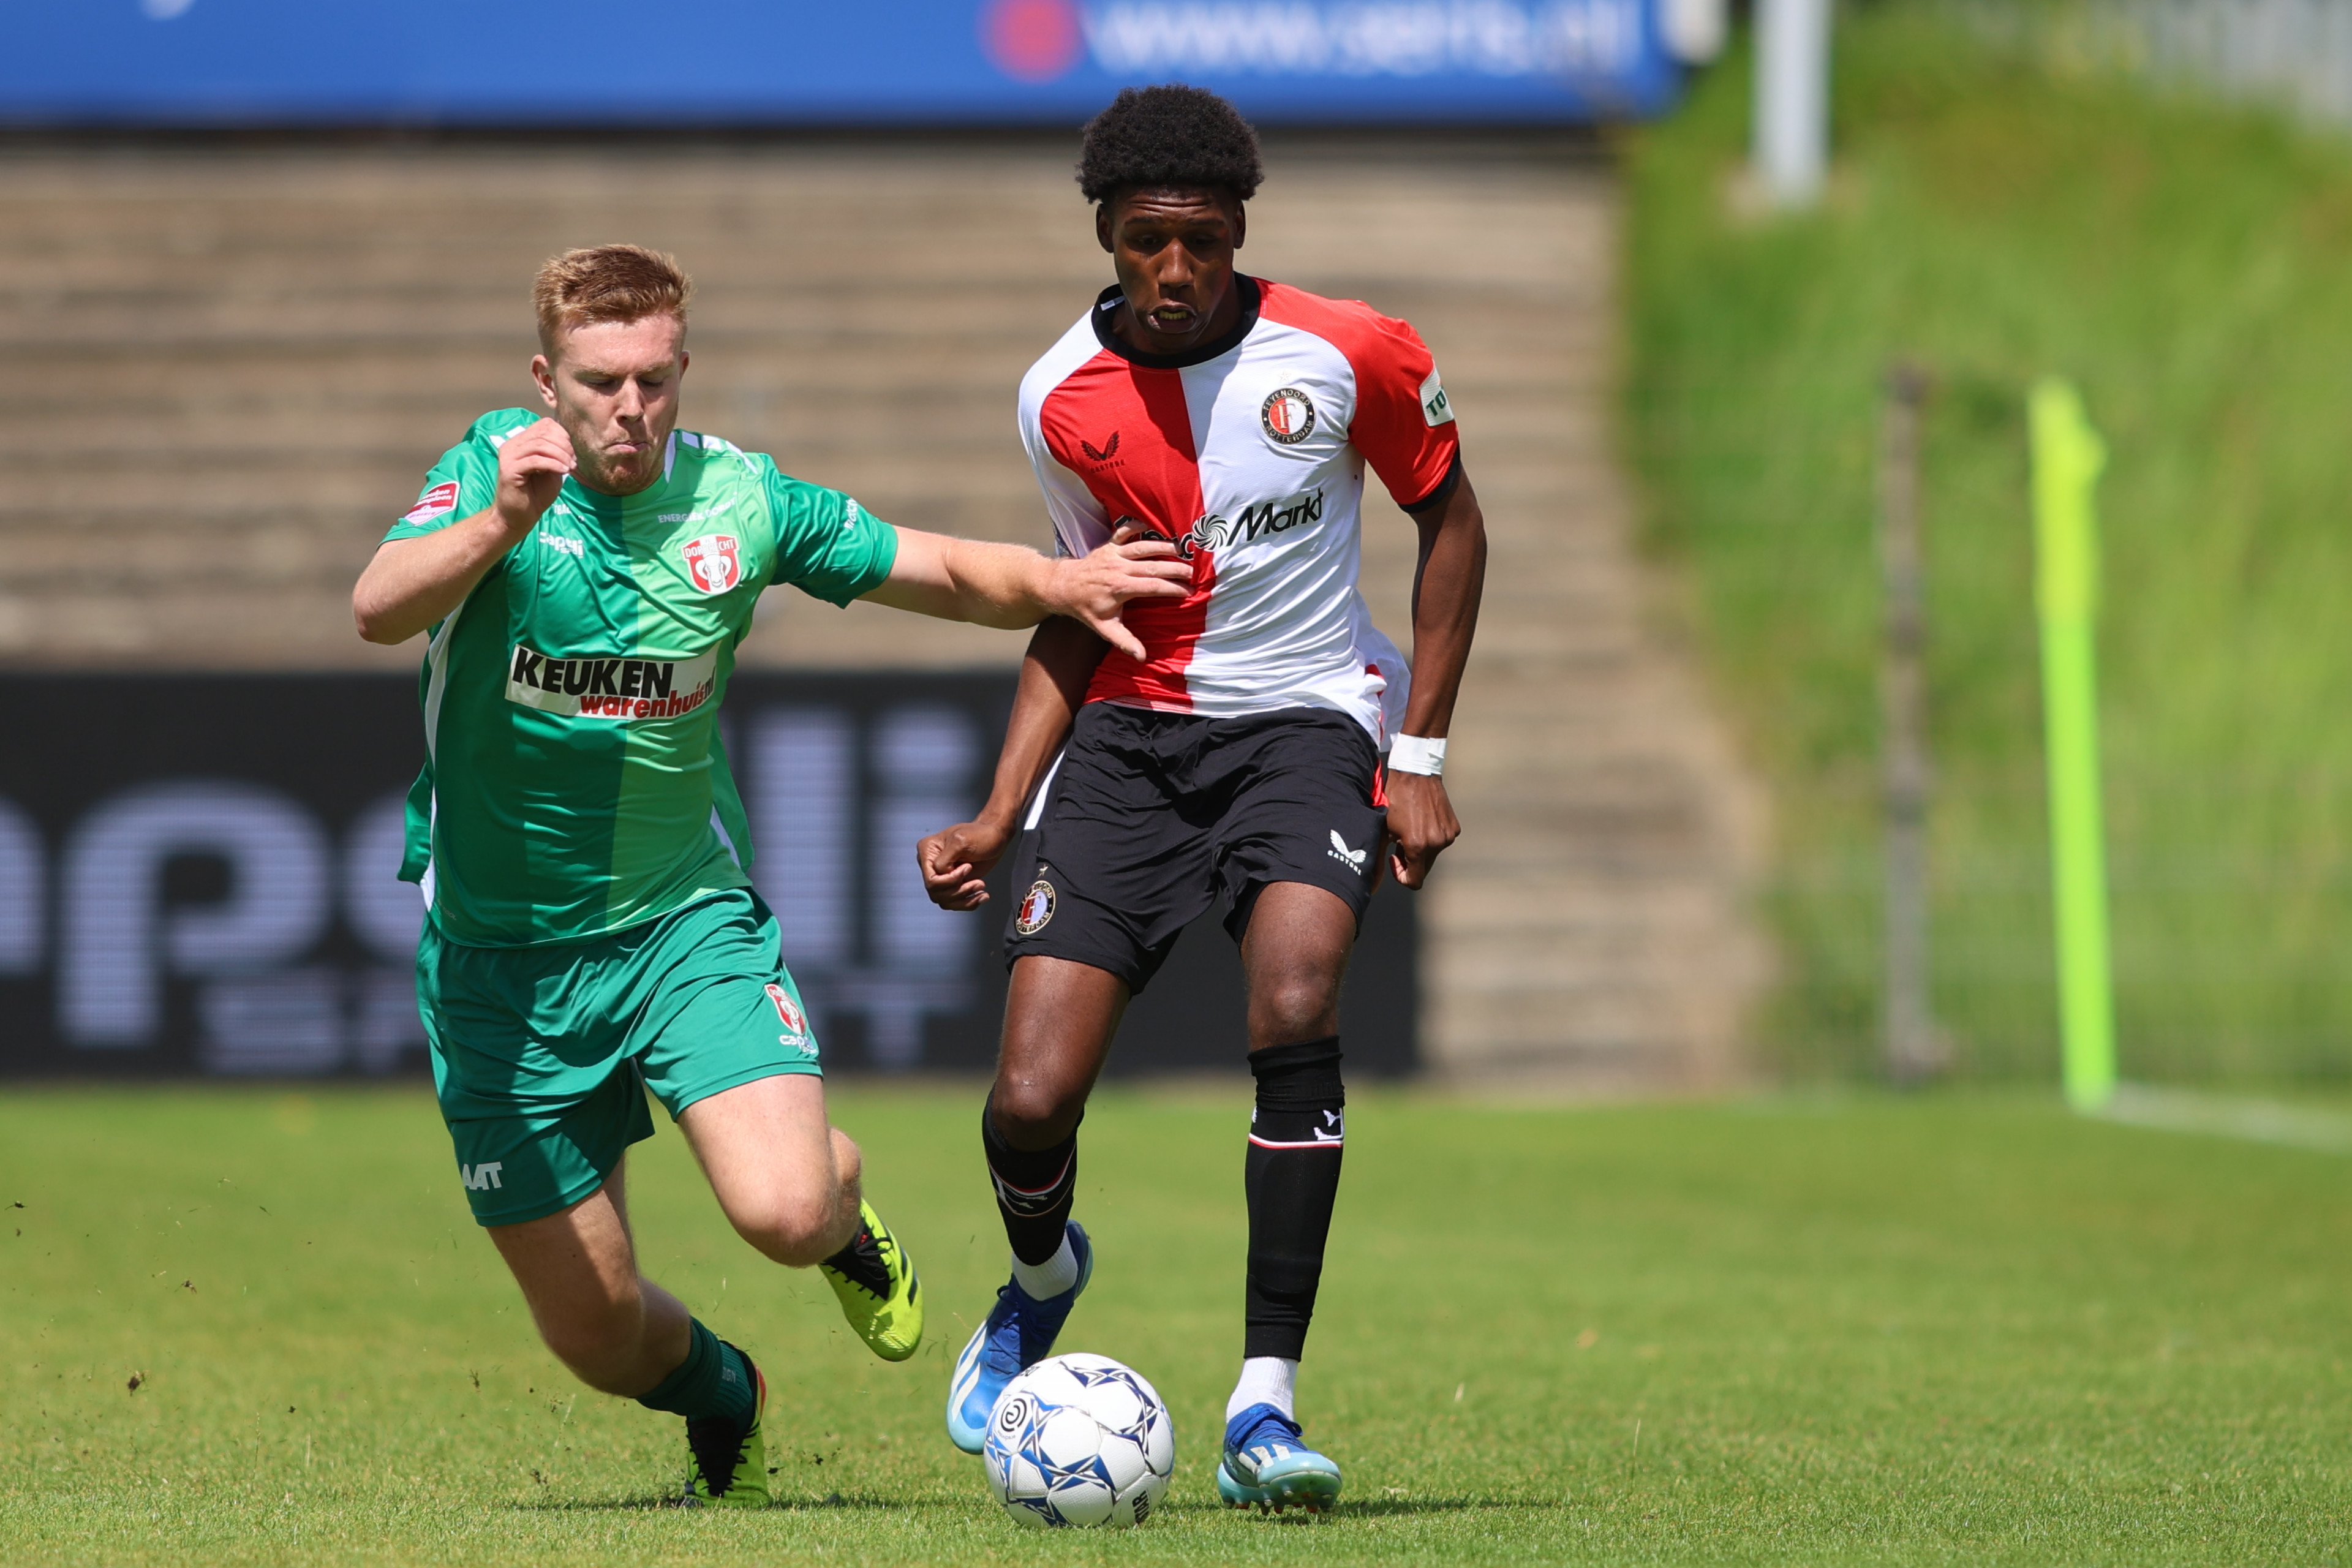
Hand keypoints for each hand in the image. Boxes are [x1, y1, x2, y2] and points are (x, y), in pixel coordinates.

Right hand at [492, 418, 575, 536]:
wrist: (519, 516)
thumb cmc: (536, 493)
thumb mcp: (552, 469)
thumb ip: (557, 453)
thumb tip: (571, 442)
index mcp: (522, 441)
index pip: (545, 424)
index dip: (563, 435)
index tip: (573, 453)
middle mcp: (512, 444)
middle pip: (543, 432)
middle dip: (564, 445)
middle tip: (573, 461)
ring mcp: (508, 456)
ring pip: (539, 444)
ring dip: (560, 455)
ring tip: (570, 467)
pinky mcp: (509, 469)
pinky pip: (535, 460)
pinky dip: (553, 464)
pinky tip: (563, 472)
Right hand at [918, 817, 1014, 910]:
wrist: (995, 838)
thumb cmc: (981, 834)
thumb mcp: (961, 841)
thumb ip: (945, 858)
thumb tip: (940, 873)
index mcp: (928, 851)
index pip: (931, 879)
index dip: (950, 880)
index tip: (967, 867)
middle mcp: (932, 865)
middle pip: (936, 893)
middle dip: (959, 890)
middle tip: (978, 881)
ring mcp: (942, 876)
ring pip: (945, 901)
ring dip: (965, 898)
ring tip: (981, 886)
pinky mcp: (954, 884)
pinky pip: (954, 903)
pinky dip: (969, 903)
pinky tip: (981, 896)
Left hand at [1046, 534, 1189, 660]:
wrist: (1062, 587)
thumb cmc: (1086, 608)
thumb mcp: (1104, 628)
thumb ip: (1124, 641)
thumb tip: (1142, 657)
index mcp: (1120, 588)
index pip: (1154, 587)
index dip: (1173, 589)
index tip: (1188, 592)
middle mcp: (1118, 568)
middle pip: (1153, 566)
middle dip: (1175, 568)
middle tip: (1193, 571)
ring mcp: (1113, 554)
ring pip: (1142, 546)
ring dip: (1162, 546)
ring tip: (1181, 548)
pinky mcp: (1107, 545)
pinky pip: (1123, 531)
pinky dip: (1135, 526)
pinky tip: (1149, 525)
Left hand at [1384, 770, 1459, 888]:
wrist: (1416, 773)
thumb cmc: (1395, 799)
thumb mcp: (1383, 829)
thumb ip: (1383, 856)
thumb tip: (1377, 880)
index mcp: (1418, 846)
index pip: (1415, 881)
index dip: (1402, 876)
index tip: (1395, 859)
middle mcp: (1437, 843)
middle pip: (1424, 868)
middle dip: (1411, 860)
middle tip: (1400, 842)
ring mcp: (1448, 835)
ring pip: (1433, 855)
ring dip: (1422, 849)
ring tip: (1411, 828)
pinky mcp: (1454, 827)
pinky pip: (1442, 841)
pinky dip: (1432, 838)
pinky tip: (1423, 822)